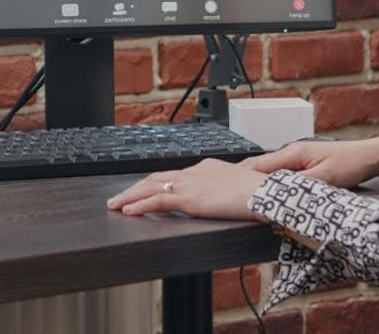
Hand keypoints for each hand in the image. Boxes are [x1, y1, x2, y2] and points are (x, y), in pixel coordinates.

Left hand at [106, 158, 265, 220]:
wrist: (264, 193)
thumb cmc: (258, 193)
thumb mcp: (239, 187)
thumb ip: (225, 191)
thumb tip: (226, 198)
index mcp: (205, 167)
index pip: (173, 174)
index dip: (153, 182)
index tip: (141, 189)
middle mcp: (194, 172)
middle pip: (156, 178)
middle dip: (134, 188)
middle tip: (118, 198)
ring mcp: (190, 184)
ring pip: (150, 187)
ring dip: (129, 197)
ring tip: (114, 205)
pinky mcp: (189, 198)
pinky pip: (157, 200)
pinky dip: (139, 206)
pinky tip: (127, 211)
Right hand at [240, 137, 378, 188]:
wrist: (368, 156)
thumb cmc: (350, 163)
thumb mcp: (326, 178)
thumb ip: (302, 185)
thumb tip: (280, 193)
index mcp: (293, 153)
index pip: (259, 165)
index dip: (241, 177)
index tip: (228, 188)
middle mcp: (292, 153)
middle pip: (260, 167)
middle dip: (244, 179)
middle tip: (228, 194)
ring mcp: (297, 158)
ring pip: (269, 171)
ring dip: (257, 182)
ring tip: (242, 195)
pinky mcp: (303, 165)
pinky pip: (280, 174)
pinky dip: (271, 182)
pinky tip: (267, 192)